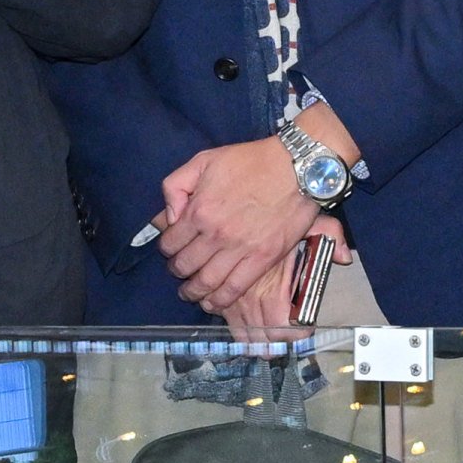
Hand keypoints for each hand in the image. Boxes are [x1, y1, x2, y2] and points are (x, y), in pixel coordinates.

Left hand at [157, 104, 359, 317]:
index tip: (171, 250)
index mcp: (198, 210)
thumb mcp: (203, 160)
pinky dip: (220, 300)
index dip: (166, 249)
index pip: (170, 243)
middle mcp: (215, 234)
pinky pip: (235, 288)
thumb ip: (176, 186)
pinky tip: (212, 303)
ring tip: (191, 293)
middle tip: (180, 272)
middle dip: (178, 272)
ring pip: (207, 282)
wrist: (295, 168)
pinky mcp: (262, 259)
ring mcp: (239, 249)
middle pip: (185, 266)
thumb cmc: (251, 161)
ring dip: (194, 292)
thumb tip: (168, 216)